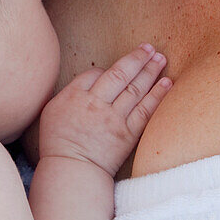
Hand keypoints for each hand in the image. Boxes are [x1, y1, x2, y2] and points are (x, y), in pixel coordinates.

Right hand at [38, 44, 171, 177]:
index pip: (95, 73)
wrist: (72, 172)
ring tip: (161, 58)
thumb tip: (92, 78)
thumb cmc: (58, 143)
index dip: (107, 69)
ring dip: (150, 71)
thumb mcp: (52, 111)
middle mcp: (95, 104)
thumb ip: (71, 92)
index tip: (118, 68)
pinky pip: (145, 110)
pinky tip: (167, 82)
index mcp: (74, 96)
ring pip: (135, 89)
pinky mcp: (127, 134)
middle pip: (119, 74)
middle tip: (149, 48)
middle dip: (136, 58)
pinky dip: (157, 95)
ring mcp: (113, 119)